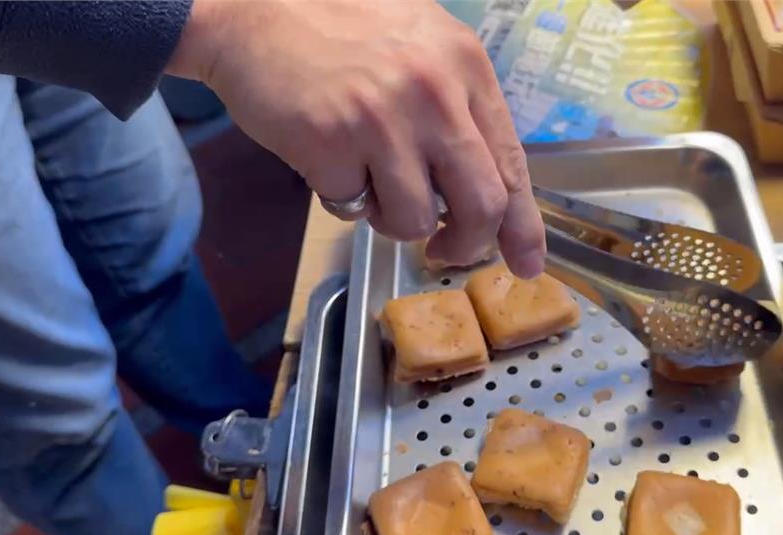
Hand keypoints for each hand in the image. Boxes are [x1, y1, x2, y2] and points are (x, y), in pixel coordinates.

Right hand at [168, 0, 545, 277]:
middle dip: (467, 243)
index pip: (511, 163)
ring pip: (414, 220)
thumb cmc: (342, 31)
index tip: (528, 263)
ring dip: (391, 218)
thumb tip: (488, 193)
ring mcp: (382, 119)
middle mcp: (434, 93)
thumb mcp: (423, 48)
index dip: (522, 225)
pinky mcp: (331, 143)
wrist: (254, 11)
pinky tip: (328, 157)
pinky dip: (344, 198)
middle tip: (444, 250)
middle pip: (481, 205)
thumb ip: (460, 109)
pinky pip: (354, 209)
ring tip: (367, 179)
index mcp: (465, 67)